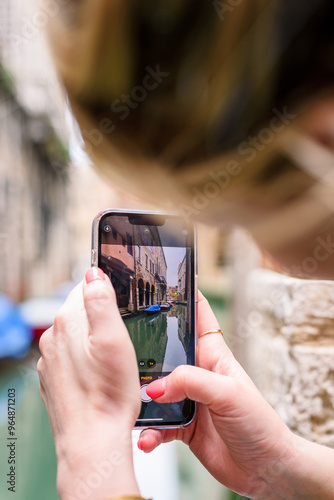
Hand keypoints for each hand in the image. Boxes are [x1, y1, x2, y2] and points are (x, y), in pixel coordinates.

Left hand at [37, 268, 140, 499]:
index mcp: (67, 322)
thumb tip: (93, 272)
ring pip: (76, 335)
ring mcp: (50, 360)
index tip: (123, 303)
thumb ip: (101, 301)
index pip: (85, 286)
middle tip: (124, 333)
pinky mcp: (53, 378)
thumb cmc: (109, 394)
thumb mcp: (115, 339)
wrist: (92, 441)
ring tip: (114, 357)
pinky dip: (85, 358)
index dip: (107, 290)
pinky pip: (71, 357)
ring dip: (93, 338)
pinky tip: (100, 374)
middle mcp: (52, 338)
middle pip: (80, 311)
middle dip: (100, 316)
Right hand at [138, 292, 297, 498]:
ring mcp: (189, 399)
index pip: (197, 316)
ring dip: (142, 398)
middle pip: (166, 351)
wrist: (265, 468)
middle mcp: (198, 373)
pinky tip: (148, 437)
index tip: (161, 281)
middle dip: (145, 350)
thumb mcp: (228, 393)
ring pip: (156, 390)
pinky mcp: (183, 425)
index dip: (182, 297)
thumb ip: (191, 382)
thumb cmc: (259, 424)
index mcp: (213, 355)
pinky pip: (158, 424)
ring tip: (133, 405)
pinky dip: (150, 431)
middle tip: (123, 351)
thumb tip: (157, 387)